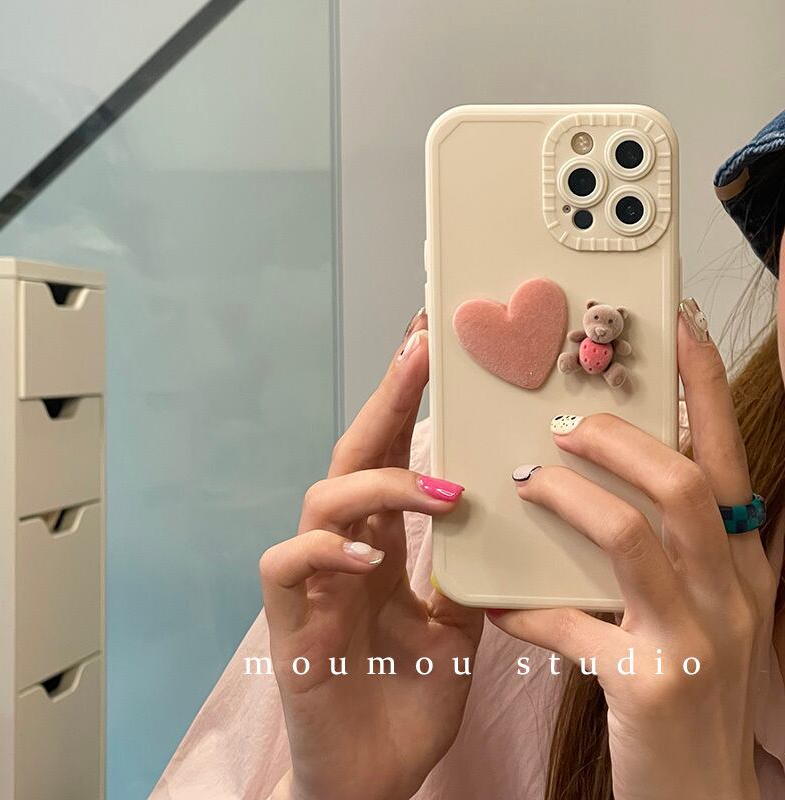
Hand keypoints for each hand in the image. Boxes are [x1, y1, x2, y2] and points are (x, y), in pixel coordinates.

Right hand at [259, 311, 482, 799]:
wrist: (370, 782)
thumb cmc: (407, 702)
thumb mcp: (455, 631)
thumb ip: (465, 576)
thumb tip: (503, 525)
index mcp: (384, 546)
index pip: (394, 458)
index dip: (409, 404)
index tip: (435, 350)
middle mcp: (345, 549)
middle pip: (356, 453)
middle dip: (387, 399)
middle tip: (419, 348)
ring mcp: (313, 582)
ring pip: (323, 497)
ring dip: (380, 484)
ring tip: (438, 491)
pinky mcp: (288, 623)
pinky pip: (289, 563)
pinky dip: (328, 549)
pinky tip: (370, 556)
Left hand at [490, 305, 776, 799]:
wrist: (700, 798)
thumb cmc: (686, 689)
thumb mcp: (696, 613)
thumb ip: (667, 553)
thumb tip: (606, 485)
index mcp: (743, 568)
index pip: (728, 458)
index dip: (705, 390)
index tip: (677, 329)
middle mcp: (734, 595)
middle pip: (681, 483)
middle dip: (617, 439)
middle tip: (561, 422)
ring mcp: (696, 640)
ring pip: (631, 535)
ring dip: (569, 499)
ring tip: (526, 482)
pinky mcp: (649, 686)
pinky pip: (573, 624)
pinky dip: (529, 609)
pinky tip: (496, 604)